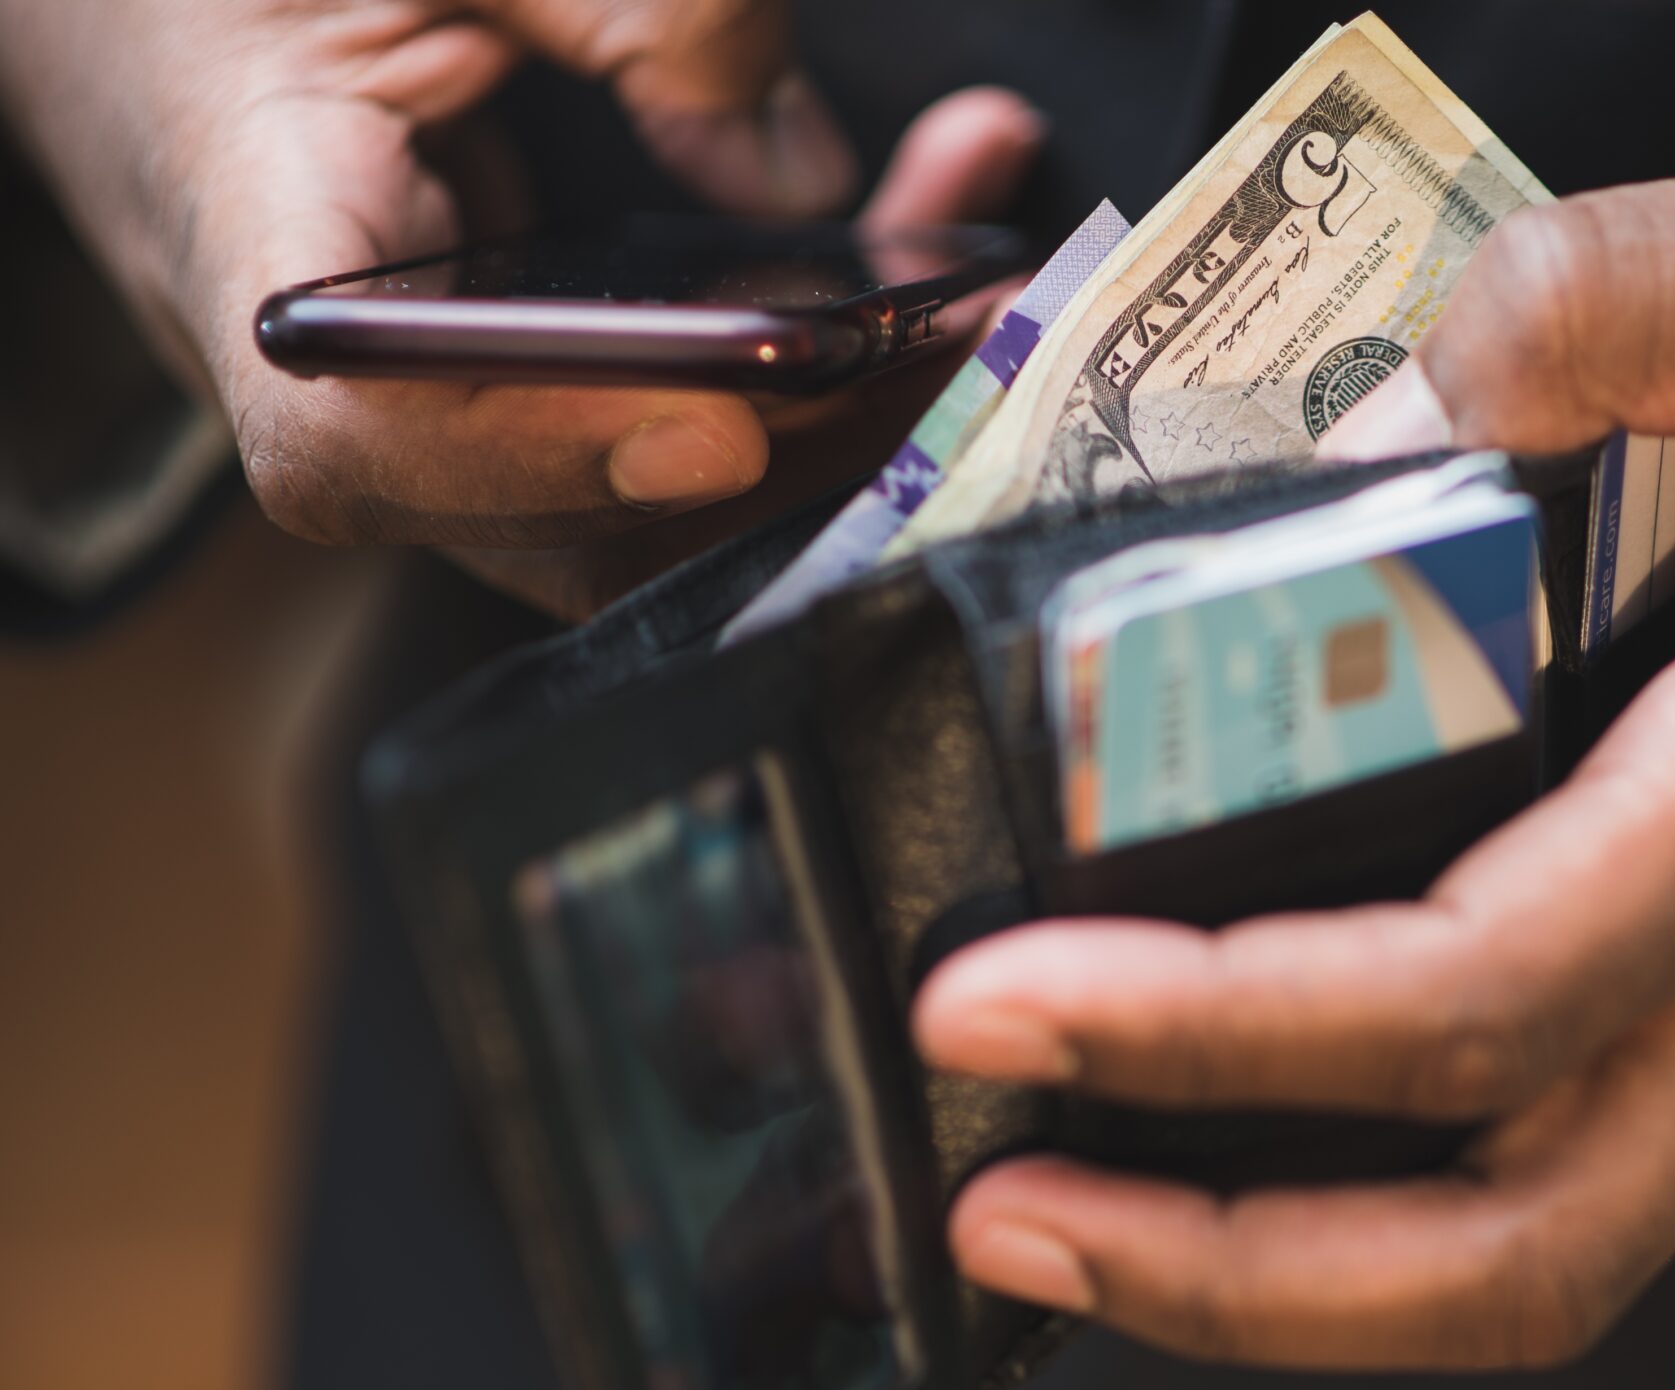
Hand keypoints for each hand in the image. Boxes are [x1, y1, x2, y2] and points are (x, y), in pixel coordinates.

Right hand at [0, 0, 1040, 607]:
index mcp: (242, 249)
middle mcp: (342, 393)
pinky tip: (918, 264)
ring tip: (992, 295)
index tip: (719, 423)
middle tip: (976, 335)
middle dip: (800, 444)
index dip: (540, 457)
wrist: (143, 13)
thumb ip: (609, 4)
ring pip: (651, 504)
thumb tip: (795, 163)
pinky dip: (808, 376)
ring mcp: (435, 429)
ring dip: (846, 413)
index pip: (359, 443)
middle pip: (570, 513)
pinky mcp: (514, 421)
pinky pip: (670, 441)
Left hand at [911, 164, 1674, 1368]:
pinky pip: (1561, 1200)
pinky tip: (1232, 1146)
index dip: (1219, 1026)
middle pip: (1508, 1256)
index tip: (1005, 997)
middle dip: (1228, 1275)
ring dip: (1282, 1293)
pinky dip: (1376, 1222)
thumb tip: (1409, 381)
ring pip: (1533, 1271)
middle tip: (997, 1208)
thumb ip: (1620, 287)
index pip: (1478, 994)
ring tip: (1063, 1218)